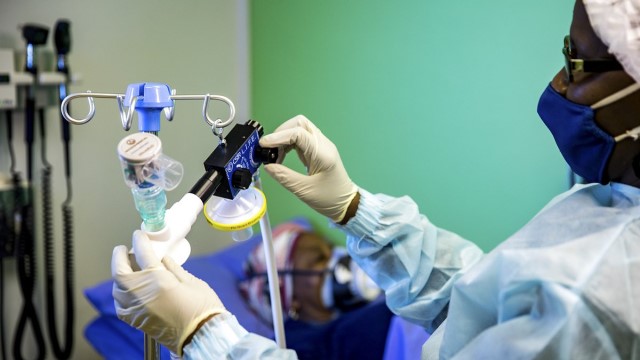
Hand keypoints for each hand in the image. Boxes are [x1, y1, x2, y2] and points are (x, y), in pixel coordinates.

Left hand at [111, 230, 225, 354]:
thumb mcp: (192, 282)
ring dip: (120, 276)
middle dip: (119, 257)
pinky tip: (129, 290)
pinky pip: (120, 305)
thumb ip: (174, 269)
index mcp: (159, 281)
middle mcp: (143, 294)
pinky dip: (121, 295)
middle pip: (120, 272)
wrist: (202, 336)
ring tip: (128, 268)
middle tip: (123, 249)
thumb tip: (163, 260)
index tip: (139, 235)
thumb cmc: (203, 308)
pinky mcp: (137, 321)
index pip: (143, 254)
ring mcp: (137, 309)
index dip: (140, 241)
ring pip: (117, 289)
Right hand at [259, 115, 357, 222]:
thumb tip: (267, 166)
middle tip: (269, 149)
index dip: (278, 136)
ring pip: (299, 129)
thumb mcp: (304, 190)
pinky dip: (288, 144)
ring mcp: (321, 146)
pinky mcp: (318, 150)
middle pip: (299, 123)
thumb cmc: (330, 198)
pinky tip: (281, 157)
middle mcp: (323, 145)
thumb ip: (284, 177)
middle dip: (281, 133)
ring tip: (274, 155)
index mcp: (323, 153)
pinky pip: (301, 139)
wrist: (346, 204)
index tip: (263, 145)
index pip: (298, 133)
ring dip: (283, 138)